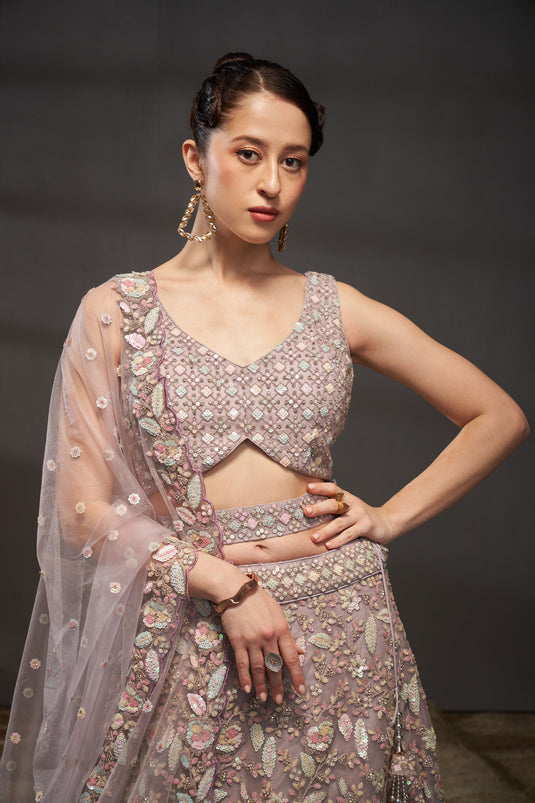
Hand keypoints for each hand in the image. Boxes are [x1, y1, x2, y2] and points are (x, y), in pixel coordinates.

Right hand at [220, 585, 305, 703]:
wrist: (235, 590)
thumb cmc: (259, 600)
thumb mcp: (278, 613)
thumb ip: (288, 635)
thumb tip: (300, 652)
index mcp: (281, 629)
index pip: (291, 658)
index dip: (296, 676)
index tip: (301, 690)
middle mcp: (268, 637)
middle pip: (275, 666)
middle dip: (278, 686)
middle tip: (280, 700)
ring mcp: (252, 640)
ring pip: (259, 668)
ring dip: (262, 686)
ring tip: (264, 699)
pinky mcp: (238, 641)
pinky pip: (242, 663)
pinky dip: (245, 677)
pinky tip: (248, 688)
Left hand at [304, 481, 395, 547]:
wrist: (387, 522)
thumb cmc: (361, 516)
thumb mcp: (349, 507)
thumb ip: (335, 506)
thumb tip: (309, 509)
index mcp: (347, 497)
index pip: (333, 489)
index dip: (321, 487)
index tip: (308, 487)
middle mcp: (353, 504)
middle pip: (334, 505)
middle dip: (319, 508)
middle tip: (306, 511)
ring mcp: (360, 515)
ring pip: (340, 523)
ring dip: (326, 531)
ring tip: (313, 538)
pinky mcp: (366, 527)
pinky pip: (349, 534)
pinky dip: (338, 540)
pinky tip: (329, 545)